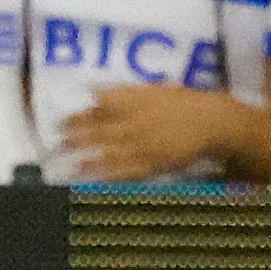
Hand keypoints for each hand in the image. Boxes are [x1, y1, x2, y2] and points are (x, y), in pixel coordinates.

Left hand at [57, 79, 250, 178]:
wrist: (214, 122)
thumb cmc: (183, 103)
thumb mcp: (154, 90)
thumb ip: (124, 92)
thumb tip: (93, 91)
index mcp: (137, 102)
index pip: (101, 108)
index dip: (78, 115)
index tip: (59, 119)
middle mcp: (138, 123)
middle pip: (101, 130)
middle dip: (76, 137)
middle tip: (56, 142)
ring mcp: (146, 145)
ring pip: (110, 153)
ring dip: (87, 159)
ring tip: (66, 162)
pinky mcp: (155, 164)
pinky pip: (129, 172)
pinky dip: (109, 176)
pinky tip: (93, 179)